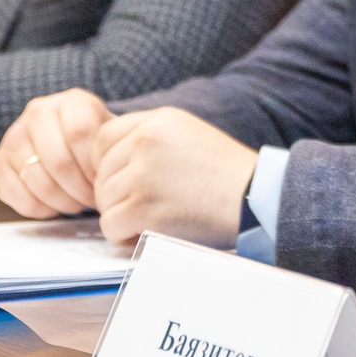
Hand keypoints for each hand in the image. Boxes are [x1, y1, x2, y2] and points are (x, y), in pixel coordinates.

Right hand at [0, 89, 114, 216]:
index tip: (105, 180)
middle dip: (80, 190)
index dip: (94, 166)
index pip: (80, 134)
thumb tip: (117, 176)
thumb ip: (113, 149)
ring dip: (62, 202)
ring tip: (77, 202)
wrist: (69, 140)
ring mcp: (14, 136)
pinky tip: (55, 205)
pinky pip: (18, 195)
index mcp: (72, 102)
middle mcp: (38, 112)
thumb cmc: (96, 144)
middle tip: (93, 199)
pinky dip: (40, 208)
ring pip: (37, 181)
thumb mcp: (110, 136)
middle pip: (59, 162)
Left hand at [89, 107, 257, 247]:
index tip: (127, 180)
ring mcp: (142, 174)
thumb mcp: (189, 134)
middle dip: (117, 193)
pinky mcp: (143, 207)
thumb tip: (107, 157)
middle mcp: (146, 141)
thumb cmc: (227, 174)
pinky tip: (151, 231)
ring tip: (157, 216)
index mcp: (157, 121)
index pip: (103, 138)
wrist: (255, 199)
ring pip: (103, 201)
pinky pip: (110, 225)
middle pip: (100, 173)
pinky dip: (126, 235)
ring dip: (124, 215)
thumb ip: (150, 137)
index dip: (108, 164)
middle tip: (149, 204)